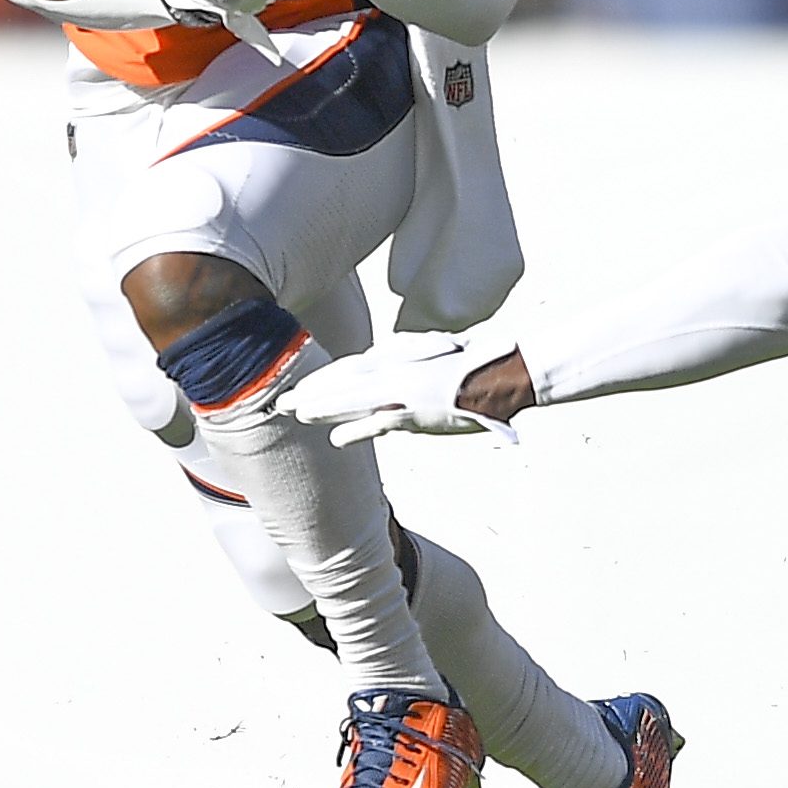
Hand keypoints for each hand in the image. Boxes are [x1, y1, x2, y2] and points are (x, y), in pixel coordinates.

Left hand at [278, 332, 526, 446]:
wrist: (504, 372)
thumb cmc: (478, 361)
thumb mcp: (439, 349)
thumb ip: (410, 353)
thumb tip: (387, 355)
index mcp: (401, 357)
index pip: (353, 366)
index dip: (325, 377)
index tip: (302, 388)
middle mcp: (397, 371)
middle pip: (344, 378)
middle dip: (312, 389)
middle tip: (283, 399)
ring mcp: (404, 391)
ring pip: (353, 396)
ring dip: (323, 405)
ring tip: (297, 413)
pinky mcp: (417, 412)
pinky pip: (378, 421)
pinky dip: (355, 428)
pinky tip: (336, 438)